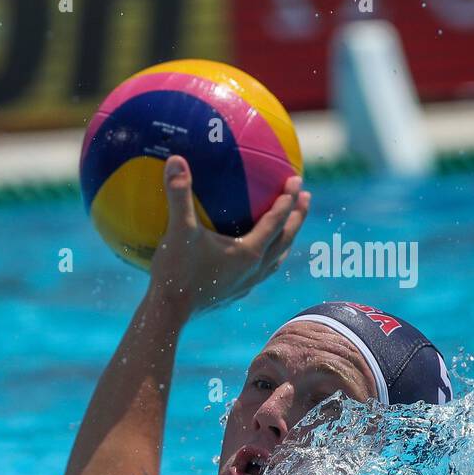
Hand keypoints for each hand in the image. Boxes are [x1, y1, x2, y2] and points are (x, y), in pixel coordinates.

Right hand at [149, 155, 309, 314]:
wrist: (168, 314)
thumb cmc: (176, 273)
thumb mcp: (178, 231)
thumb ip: (180, 194)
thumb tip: (175, 160)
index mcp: (249, 251)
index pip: (277, 220)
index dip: (288, 199)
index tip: (297, 181)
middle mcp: (255, 268)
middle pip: (286, 239)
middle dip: (297, 217)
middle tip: (305, 199)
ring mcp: (246, 284)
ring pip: (276, 259)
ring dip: (285, 241)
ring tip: (289, 230)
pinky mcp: (233, 295)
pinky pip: (259, 273)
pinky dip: (265, 259)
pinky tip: (254, 258)